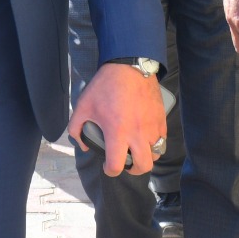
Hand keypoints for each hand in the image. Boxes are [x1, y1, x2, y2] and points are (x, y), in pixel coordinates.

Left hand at [69, 62, 167, 176]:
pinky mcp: (161, 120)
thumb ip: (76, 127)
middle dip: (133, 170)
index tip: (107, 166)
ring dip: (145, 157)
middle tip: (125, 164)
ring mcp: (152, 127)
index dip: (110, 171)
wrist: (129, 66)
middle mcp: (138, 134)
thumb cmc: (105, 86)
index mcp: (117, 132)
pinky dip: (154, 143)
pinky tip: (144, 136)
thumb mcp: (83, 105)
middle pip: (143, 166)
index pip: (116, 165)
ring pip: (155, 154)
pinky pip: (162, 140)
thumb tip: (82, 144)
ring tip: (136, 150)